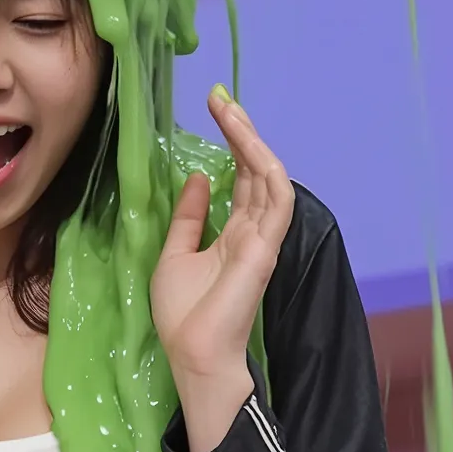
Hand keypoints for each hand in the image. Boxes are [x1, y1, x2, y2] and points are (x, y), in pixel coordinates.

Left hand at [151, 86, 294, 451]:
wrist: (193, 354)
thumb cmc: (184, 314)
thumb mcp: (175, 254)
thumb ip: (190, 218)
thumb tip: (198, 178)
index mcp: (234, 234)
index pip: (241, 179)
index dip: (232, 144)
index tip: (215, 110)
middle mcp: (254, 231)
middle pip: (255, 170)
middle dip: (241, 131)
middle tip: (220, 98)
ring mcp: (263, 238)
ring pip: (269, 177)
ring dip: (251, 141)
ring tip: (229, 109)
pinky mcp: (266, 246)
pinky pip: (277, 199)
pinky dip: (266, 168)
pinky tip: (248, 144)